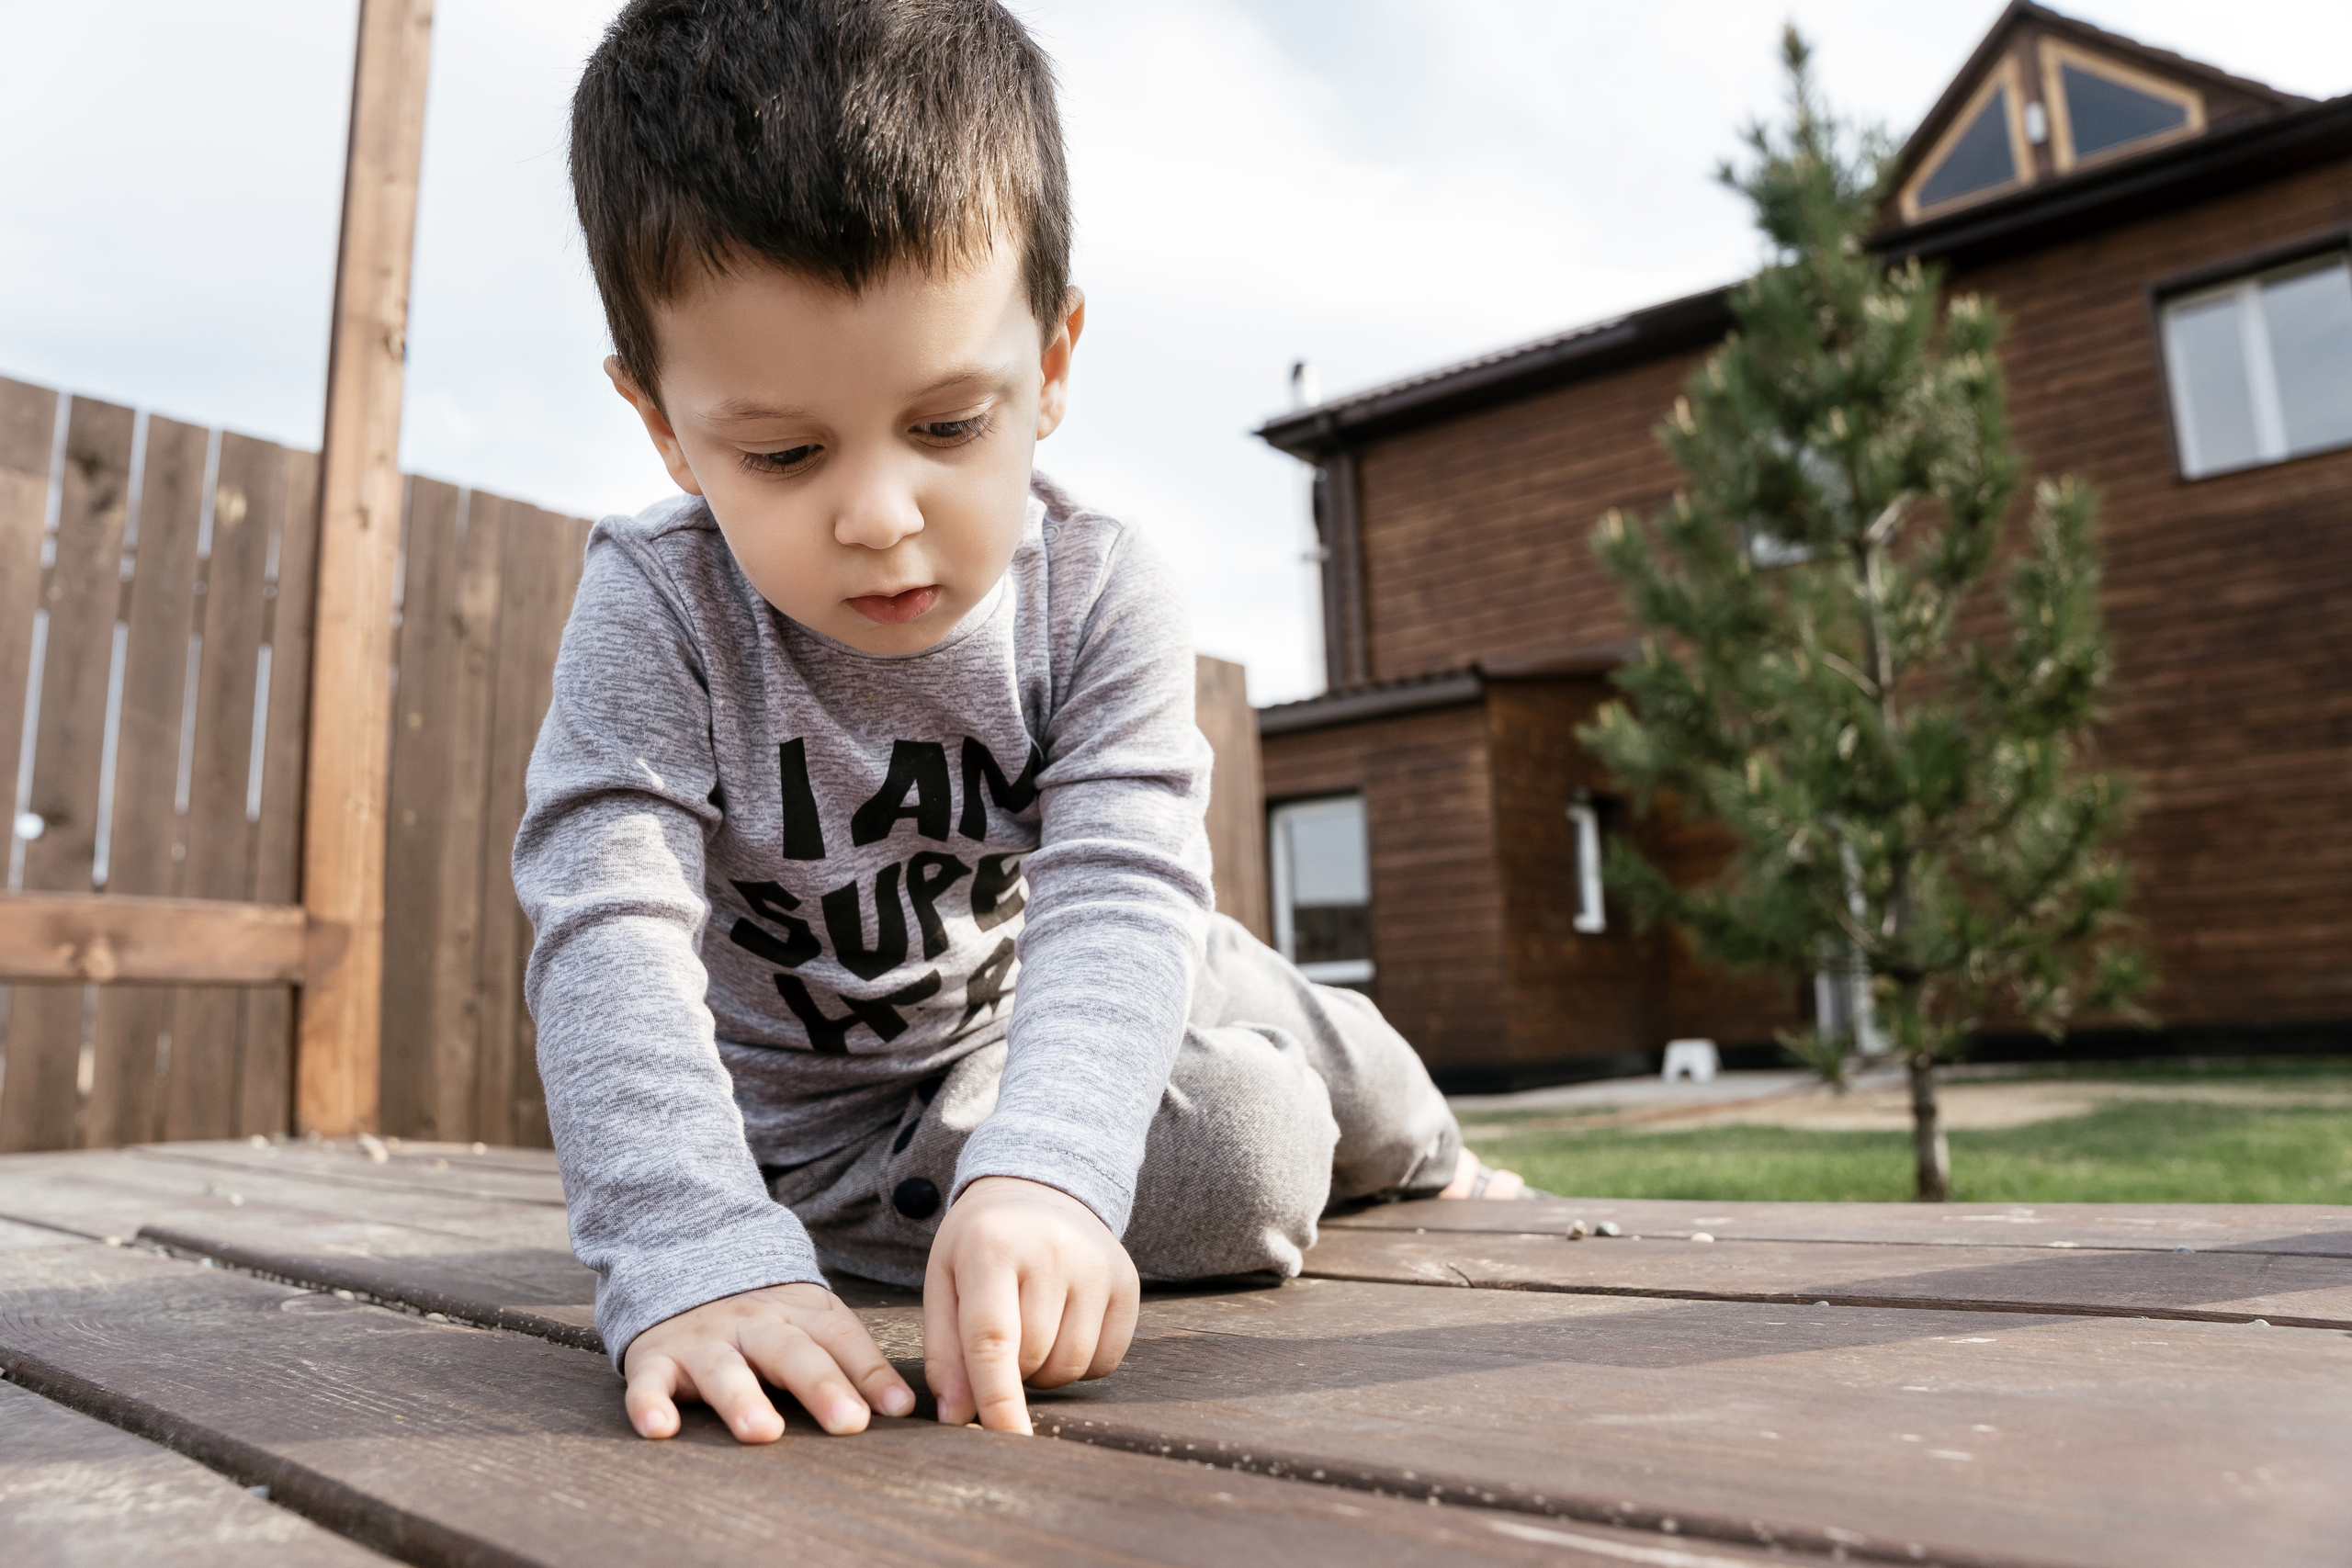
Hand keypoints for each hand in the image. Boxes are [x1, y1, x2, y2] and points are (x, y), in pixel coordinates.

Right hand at [622, 1280, 915, 1441]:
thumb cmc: (765, 1318)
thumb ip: (853, 1363)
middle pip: (792, 1353)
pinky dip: (650, 1404)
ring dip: (743, 1398)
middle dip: (822, 1386)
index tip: (898, 1409)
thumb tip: (906, 1410)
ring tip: (762, 1432)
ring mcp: (704, 1340)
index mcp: (801, 1314)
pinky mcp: (656, 1357)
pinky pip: (648, 1381)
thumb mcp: (812, 1324)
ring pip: (724, 1369)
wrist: (685, 1258)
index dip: (871, 1372)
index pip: (842, 1340)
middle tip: (849, 1423)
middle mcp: (755, 1324)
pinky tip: (661, 1429)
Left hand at [923, 1175, 1138, 1433]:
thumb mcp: (944, 1282)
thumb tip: (957, 1418)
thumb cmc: (980, 1246)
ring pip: (1071, 1365)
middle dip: (1010, 1371)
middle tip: (1000, 1337)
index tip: (1001, 1440)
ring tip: (1030, 1330)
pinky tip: (1064, 1326)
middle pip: (1032, 1357)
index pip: (993, 1338)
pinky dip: (1080, 1363)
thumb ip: (944, 1351)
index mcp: (992, 1246)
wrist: (1040, 1189)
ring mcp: (1097, 1265)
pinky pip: (1106, 1360)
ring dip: (1044, 1371)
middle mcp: (1053, 1251)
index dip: (996, 1396)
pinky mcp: (1127, 1282)